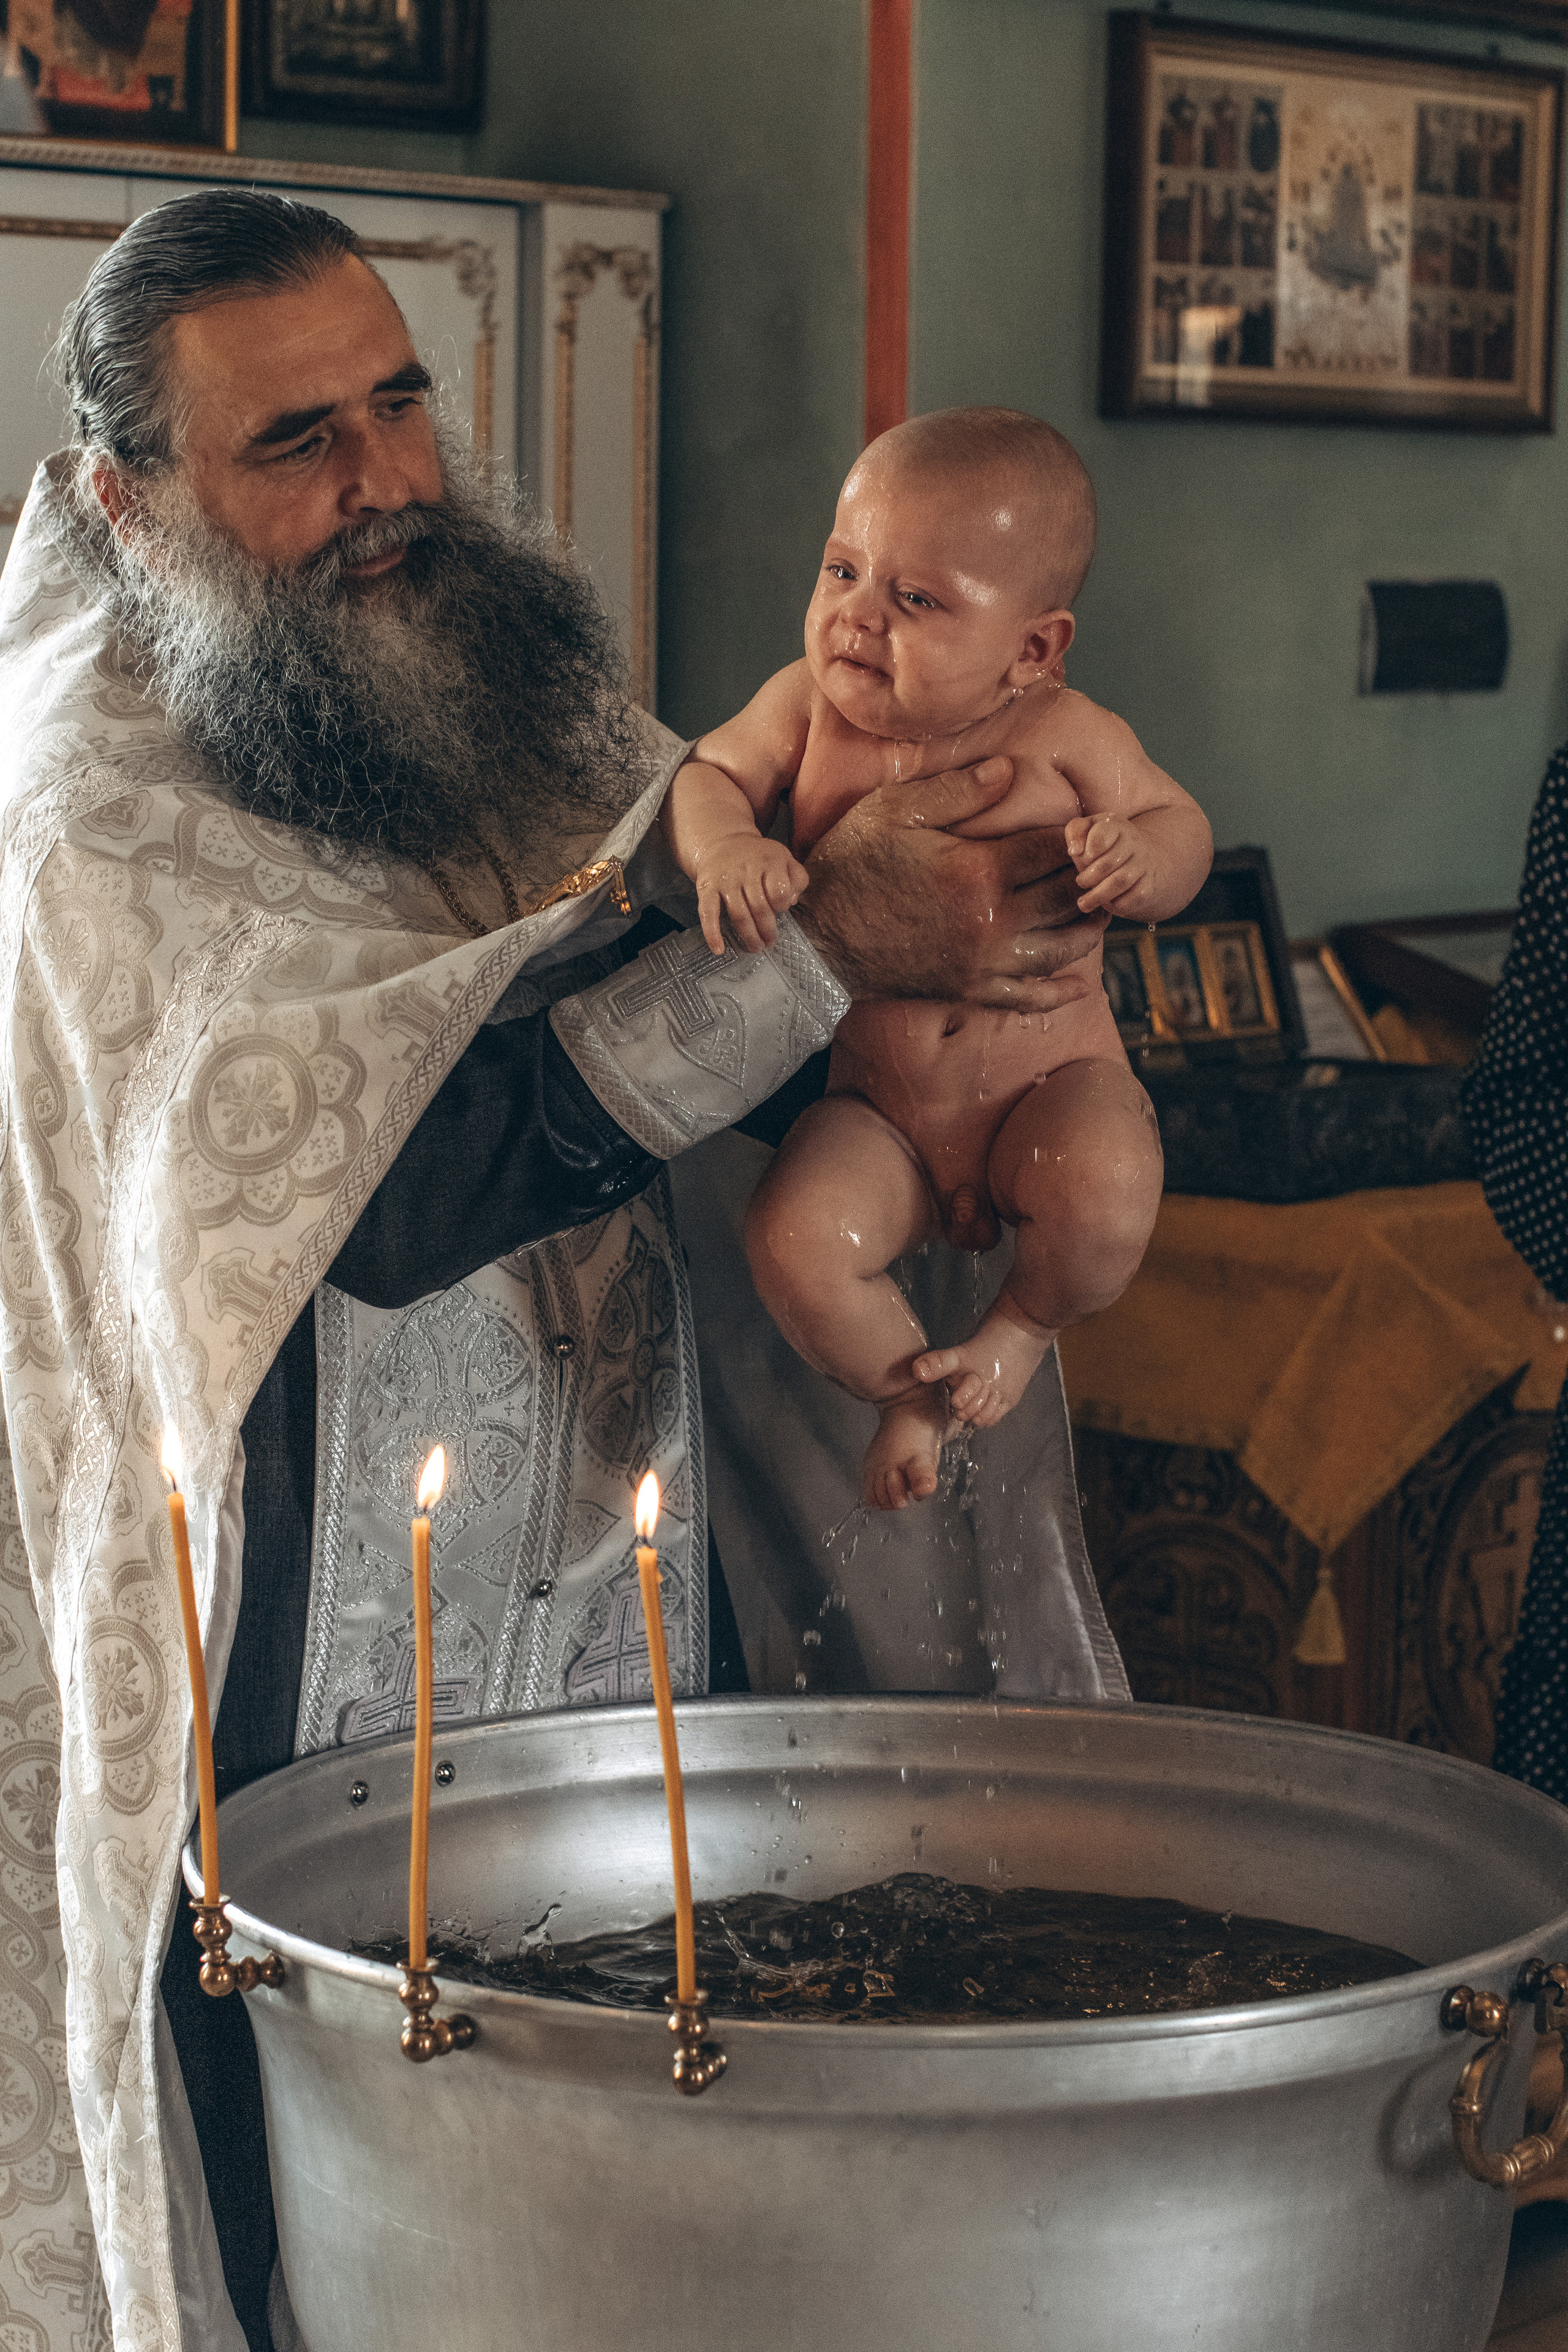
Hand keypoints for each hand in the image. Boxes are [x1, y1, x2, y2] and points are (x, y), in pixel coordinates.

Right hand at [693, 831, 808, 954]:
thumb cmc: (758, 857)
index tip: (780, 910)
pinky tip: (719, 949)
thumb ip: (797, 878)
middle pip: (760, 908)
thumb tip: (792, 900)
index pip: (779, 893)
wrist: (723, 842)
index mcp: (769, 862)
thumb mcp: (784, 858)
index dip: (782, 906)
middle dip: (767, 930)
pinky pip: (708, 913)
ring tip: (755, 947)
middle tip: (770, 943)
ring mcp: (725, 880)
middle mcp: (746, 870)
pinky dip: (712, 933)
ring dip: (749, 936)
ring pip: (739, 915)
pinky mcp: (707, 888)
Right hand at [795, 757, 1107, 1008]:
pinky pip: (1028, 997)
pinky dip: (1058, 991)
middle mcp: (993, 922)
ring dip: (1088, 929)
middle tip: (1105, 863)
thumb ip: (957, 790)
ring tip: (1098, 908)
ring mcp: (984, 962)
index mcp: (979, 871)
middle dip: (1093, 878)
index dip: (1081, 835)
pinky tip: (1077, 982)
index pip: (1055, 849)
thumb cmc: (849, 868)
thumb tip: (1011, 769)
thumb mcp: (893, 811)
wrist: (815, 942)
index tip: (1091, 825)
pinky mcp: (970, 990)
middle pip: (1069, 898)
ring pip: (1062, 950)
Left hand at [1065, 813, 1151, 913]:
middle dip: (1089, 877)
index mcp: (1115, 825)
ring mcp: (1143, 864)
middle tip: (1081, 882)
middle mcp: (1133, 842)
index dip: (1087, 850)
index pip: (1101, 834)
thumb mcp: (1088, 831)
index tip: (1079, 856)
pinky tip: (1106, 903)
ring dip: (1097, 896)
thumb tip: (1074, 850)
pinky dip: (1115, 904)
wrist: (1142, 860)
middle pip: (1107, 863)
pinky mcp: (1149, 885)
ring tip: (1083, 903)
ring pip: (1120, 882)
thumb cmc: (1105, 846)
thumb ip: (1076, 831)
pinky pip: (1132, 898)